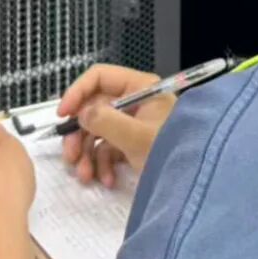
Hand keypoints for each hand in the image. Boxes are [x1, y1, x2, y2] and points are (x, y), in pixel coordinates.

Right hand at [58, 65, 175, 186]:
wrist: (195, 181)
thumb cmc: (172, 152)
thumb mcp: (137, 137)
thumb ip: (106, 121)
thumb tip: (82, 113)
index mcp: (140, 87)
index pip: (99, 77)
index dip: (77, 92)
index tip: (63, 115)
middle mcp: (135, 101)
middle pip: (94, 108)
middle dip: (80, 134)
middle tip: (70, 156)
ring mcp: (134, 124)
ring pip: (97, 132)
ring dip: (87, 154)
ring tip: (85, 176)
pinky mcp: (133, 144)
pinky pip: (108, 149)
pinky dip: (102, 165)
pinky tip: (106, 180)